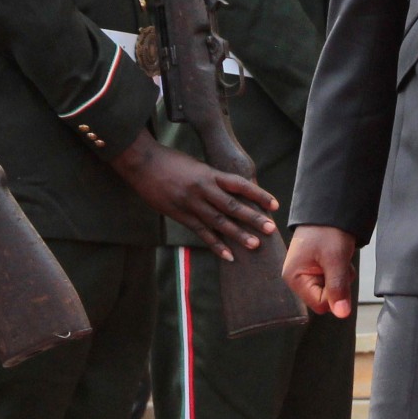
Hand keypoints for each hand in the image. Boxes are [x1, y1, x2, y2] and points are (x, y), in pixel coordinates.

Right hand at [109, 130, 276, 260]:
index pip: (239, 184)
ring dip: (237, 234)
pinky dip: (216, 245)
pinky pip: (201, 233)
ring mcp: (191, 204)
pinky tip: (228, 256)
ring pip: (218, 222)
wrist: (142, 163)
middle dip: (252, 218)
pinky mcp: (180, 215)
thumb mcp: (196, 166)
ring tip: (254, 245)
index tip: (274, 204)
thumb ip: (213, 179)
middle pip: (231, 205)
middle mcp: (202, 189)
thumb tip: (233, 192)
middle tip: (270, 228)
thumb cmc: (171, 162)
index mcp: (209, 174)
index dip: (258, 194)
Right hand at [283, 224, 355, 318]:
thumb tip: (342, 314)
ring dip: (340, 277)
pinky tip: (337, 258)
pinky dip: (339, 272)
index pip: (320, 304)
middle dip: (338, 285)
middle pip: (325, 299)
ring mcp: (306, 274)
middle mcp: (297, 279)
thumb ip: (337, 287)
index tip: (338, 274)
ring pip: (331, 291)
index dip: (335, 294)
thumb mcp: (335, 259)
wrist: (329, 209)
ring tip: (338, 258)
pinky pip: (332, 281)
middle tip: (338, 264)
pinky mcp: (315, 270)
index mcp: (294, 278)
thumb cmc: (328, 231)